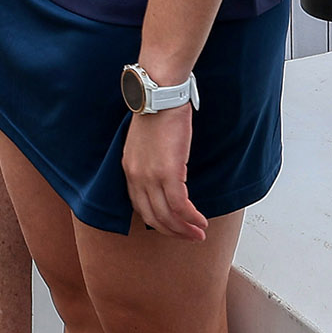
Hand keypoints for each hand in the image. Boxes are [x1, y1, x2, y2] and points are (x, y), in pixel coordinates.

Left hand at [123, 103, 206, 240]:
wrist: (159, 95)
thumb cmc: (158, 111)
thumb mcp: (146, 140)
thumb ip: (151, 160)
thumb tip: (166, 171)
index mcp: (130, 170)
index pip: (140, 207)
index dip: (157, 221)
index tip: (172, 226)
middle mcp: (137, 178)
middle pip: (152, 217)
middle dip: (172, 231)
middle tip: (188, 237)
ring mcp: (151, 177)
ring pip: (167, 216)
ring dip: (184, 229)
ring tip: (199, 234)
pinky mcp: (169, 173)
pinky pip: (180, 206)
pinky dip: (191, 218)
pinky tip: (201, 222)